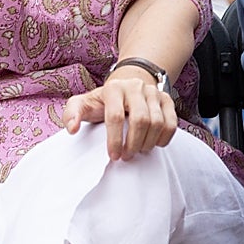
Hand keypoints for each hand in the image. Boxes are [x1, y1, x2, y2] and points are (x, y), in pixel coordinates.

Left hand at [62, 70, 177, 160]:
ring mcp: (153, 92)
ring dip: (148, 143)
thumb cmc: (103, 101)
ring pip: (157, 122)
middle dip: (133, 143)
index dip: (115, 140)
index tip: (113, 156)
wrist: (127, 87)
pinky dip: (164, 138)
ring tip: (138, 150)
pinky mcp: (167, 99)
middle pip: (140, 120)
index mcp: (113, 88)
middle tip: (126, 156)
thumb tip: (72, 128)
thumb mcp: (83, 104)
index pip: (115, 116)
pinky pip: (171, 122)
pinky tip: (153, 144)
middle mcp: (135, 86)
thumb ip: (71, 113)